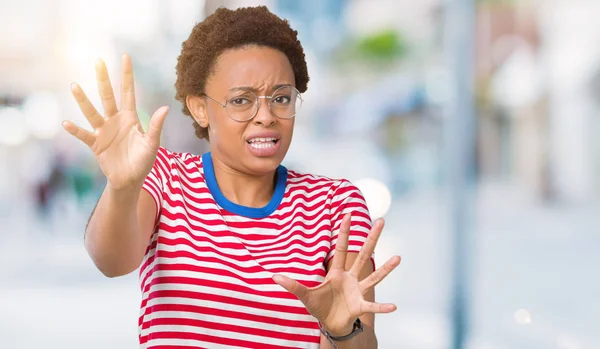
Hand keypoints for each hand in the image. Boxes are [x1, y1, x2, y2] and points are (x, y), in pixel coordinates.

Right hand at [62, 54, 167, 189]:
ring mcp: (104, 131)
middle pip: (108, 96)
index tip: (125, 56)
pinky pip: (84, 135)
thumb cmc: (143, 161)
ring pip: (92, 112)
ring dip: (83, 100)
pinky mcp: (96, 144)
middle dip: (104, 79)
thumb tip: (165, 108)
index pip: (128, 92)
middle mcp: (115, 120)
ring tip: (74, 85)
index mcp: (130, 118)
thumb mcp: (152, 144)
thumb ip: (156, 126)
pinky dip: (75, 130)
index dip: (126, 75)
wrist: (131, 180)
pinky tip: (66, 123)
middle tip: (98, 60)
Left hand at [273, 213, 400, 335]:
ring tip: (398, 258)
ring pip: (373, 277)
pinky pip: (372, 306)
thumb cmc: (319, 306)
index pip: (340, 248)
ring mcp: (357, 291)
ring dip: (386, 269)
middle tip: (381, 221)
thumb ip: (292, 285)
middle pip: (363, 255)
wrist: (330, 324)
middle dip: (371, 238)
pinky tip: (394, 307)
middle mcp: (350, 278)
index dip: (344, 232)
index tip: (348, 214)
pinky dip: (382, 307)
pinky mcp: (360, 306)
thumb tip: (273, 277)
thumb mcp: (304, 295)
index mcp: (336, 272)